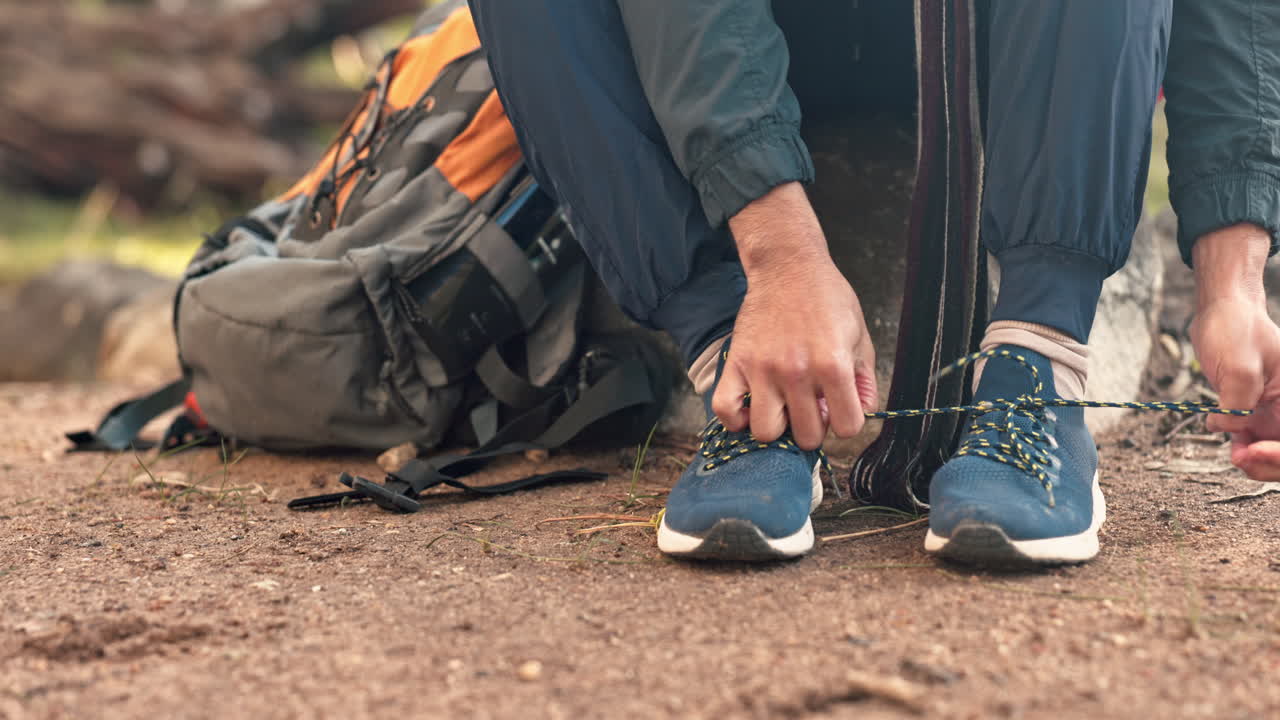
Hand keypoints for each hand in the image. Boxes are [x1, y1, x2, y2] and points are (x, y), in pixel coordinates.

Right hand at [712, 183, 877, 449]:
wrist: (789, 267)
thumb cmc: (828, 300)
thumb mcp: (860, 336)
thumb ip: (865, 380)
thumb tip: (863, 413)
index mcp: (833, 365)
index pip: (846, 427)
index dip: (845, 421)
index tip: (838, 406)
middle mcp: (797, 371)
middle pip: (806, 436)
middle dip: (812, 427)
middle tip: (810, 406)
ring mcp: (763, 369)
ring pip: (766, 432)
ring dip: (777, 426)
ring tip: (782, 408)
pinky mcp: (737, 362)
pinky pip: (725, 410)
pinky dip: (736, 419)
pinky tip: (751, 407)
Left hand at [1189, 224, 1279, 479]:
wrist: (1222, 315)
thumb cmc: (1235, 328)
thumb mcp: (1238, 364)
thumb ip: (1238, 402)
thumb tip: (1231, 427)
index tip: (1254, 451)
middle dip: (1269, 464)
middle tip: (1241, 457)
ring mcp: (1276, 412)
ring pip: (1274, 454)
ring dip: (1255, 460)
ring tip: (1234, 450)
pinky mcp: (1257, 415)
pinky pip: (1256, 444)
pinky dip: (1242, 447)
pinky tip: (1224, 429)